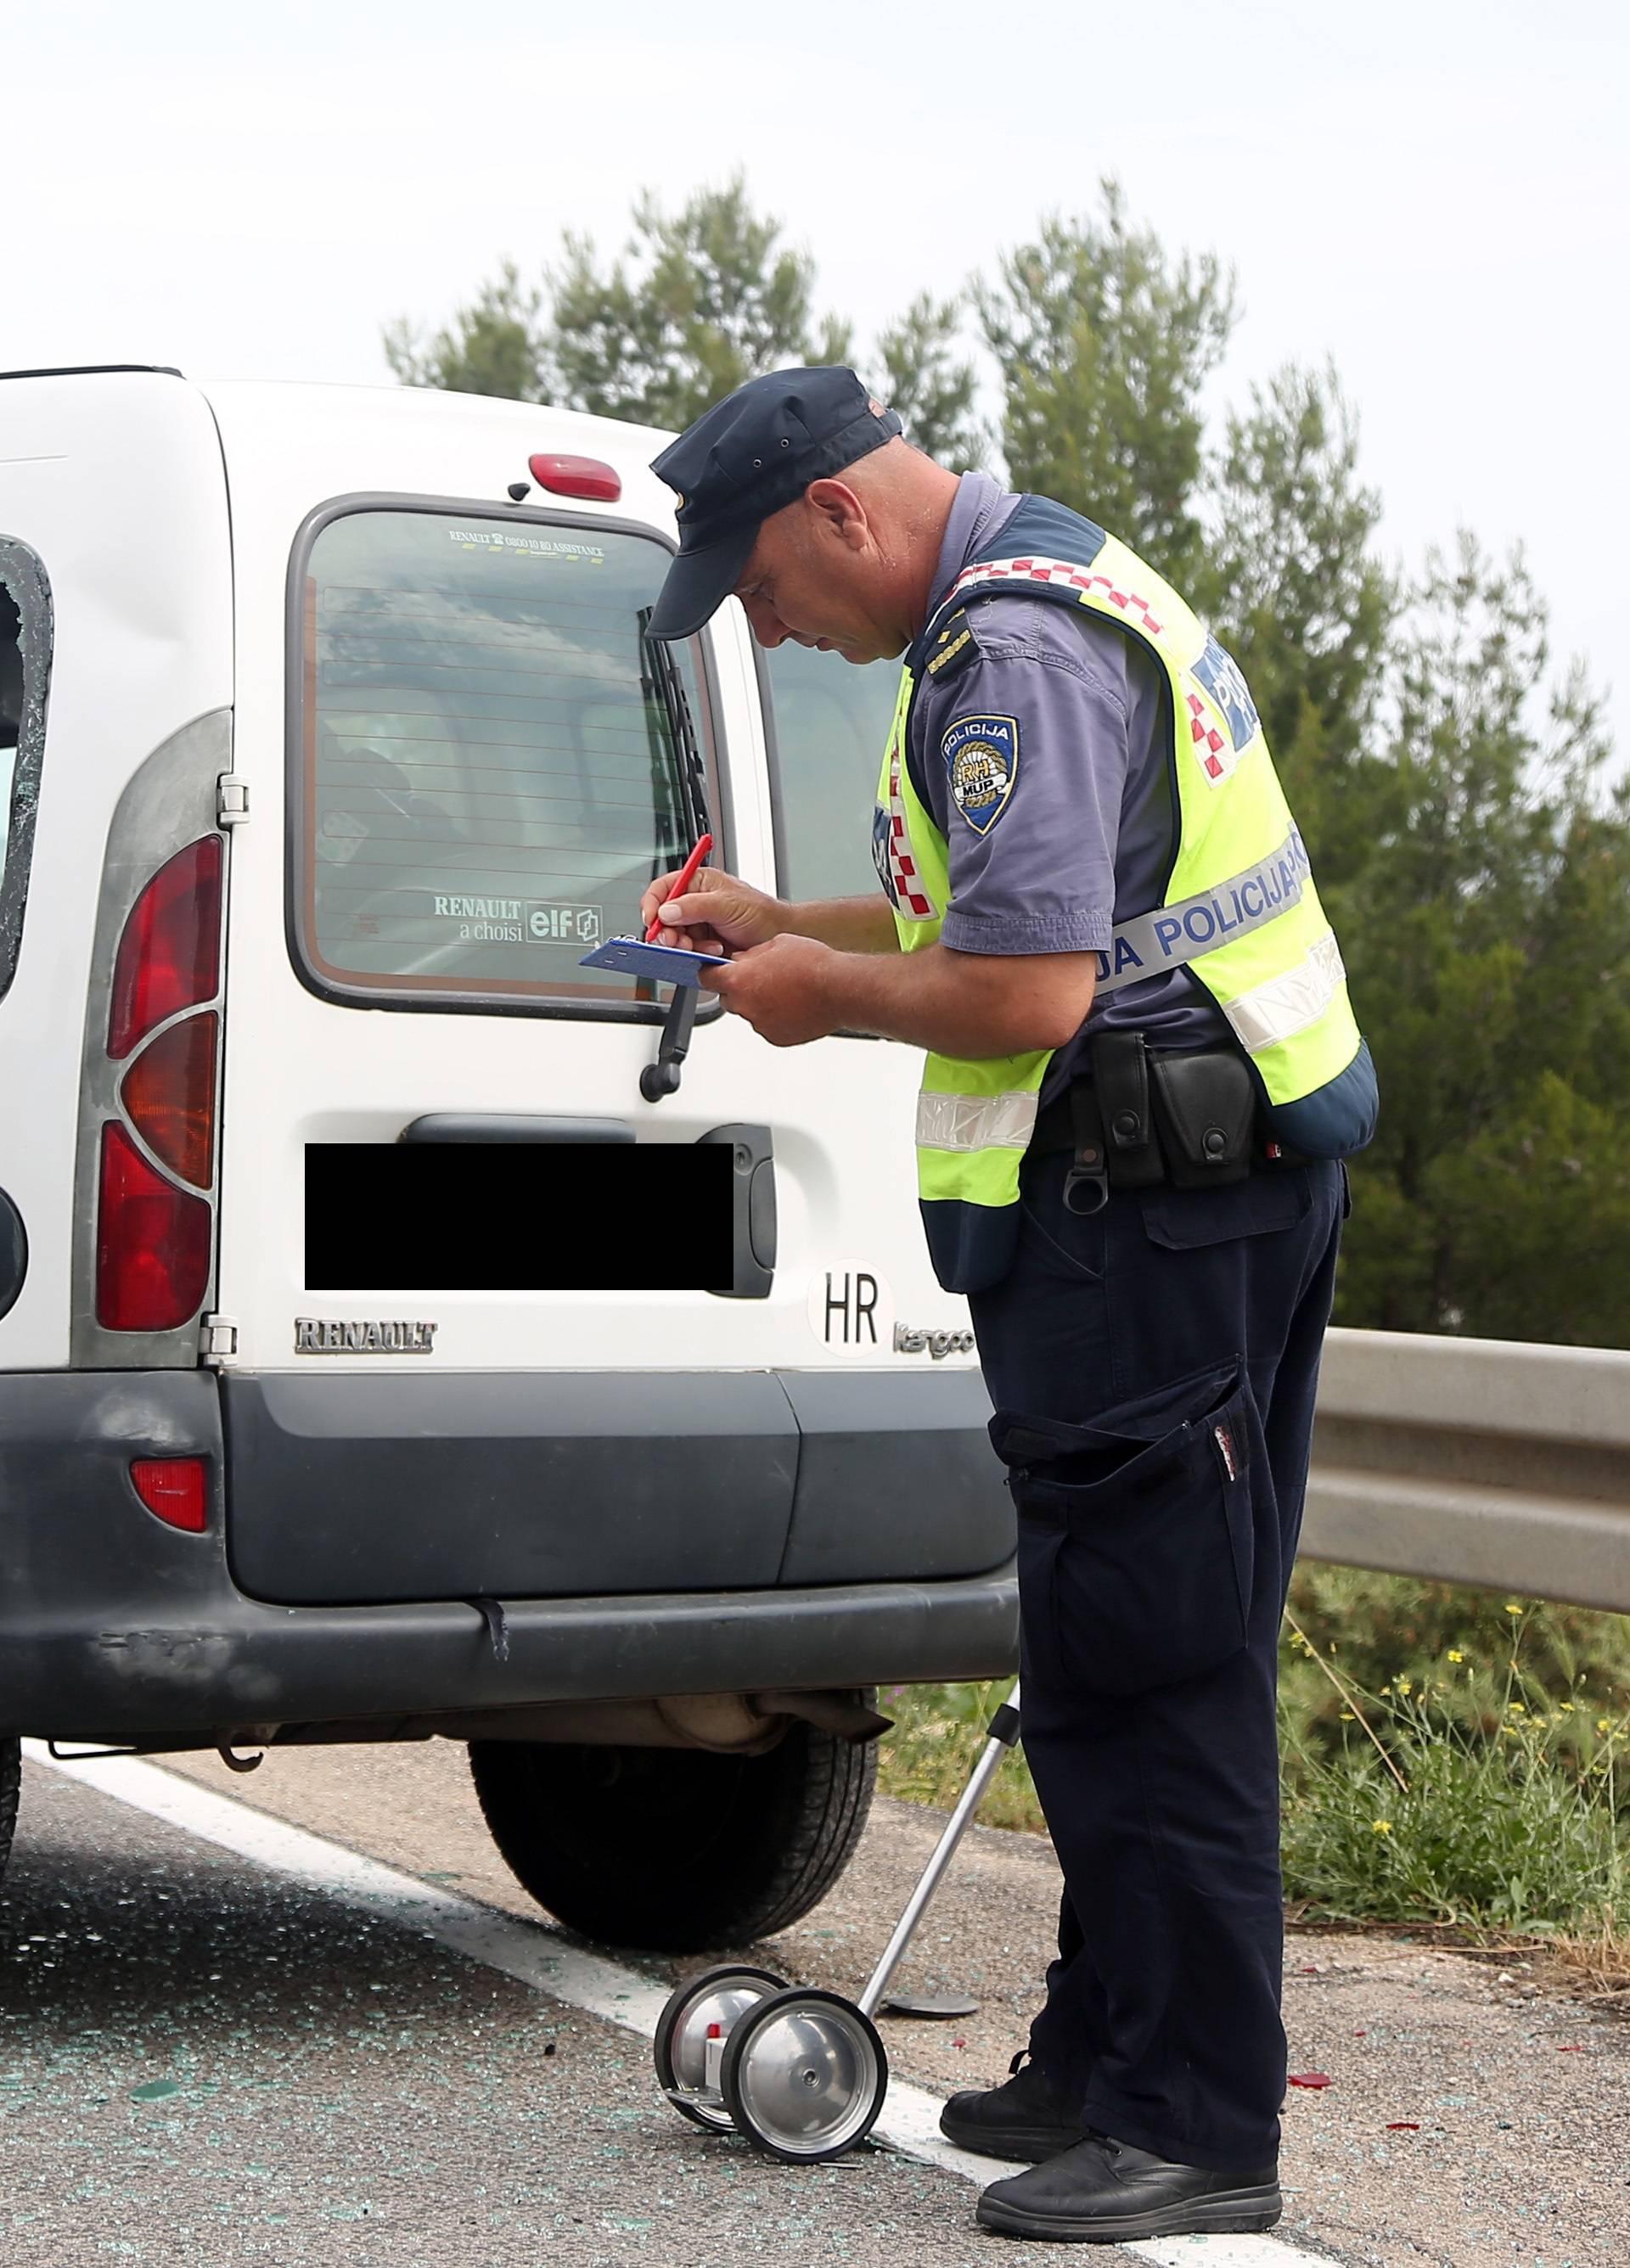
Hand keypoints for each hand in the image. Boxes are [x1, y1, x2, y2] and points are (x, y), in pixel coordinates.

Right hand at [639, 862, 784, 956]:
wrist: (778, 936)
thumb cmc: (761, 913)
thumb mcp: (727, 905)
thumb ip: (695, 906)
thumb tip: (667, 911)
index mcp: (698, 883)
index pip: (663, 888)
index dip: (652, 903)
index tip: (652, 920)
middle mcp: (695, 902)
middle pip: (664, 917)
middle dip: (669, 932)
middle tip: (678, 942)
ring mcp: (698, 924)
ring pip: (674, 937)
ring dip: (686, 946)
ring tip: (706, 947)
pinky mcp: (703, 943)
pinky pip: (687, 951)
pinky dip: (697, 954)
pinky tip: (714, 952)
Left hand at [705, 934, 844, 1047]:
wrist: (839, 989)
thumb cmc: (812, 964)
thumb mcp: (775, 944)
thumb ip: (751, 955)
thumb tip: (741, 960)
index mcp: (739, 980)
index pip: (707, 978)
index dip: (711, 973)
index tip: (714, 972)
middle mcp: (745, 1005)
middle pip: (728, 997)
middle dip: (739, 988)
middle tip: (760, 978)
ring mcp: (760, 1024)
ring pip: (749, 1012)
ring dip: (759, 1003)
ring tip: (784, 991)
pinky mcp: (776, 1037)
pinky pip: (767, 1026)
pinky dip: (775, 1018)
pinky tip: (792, 1005)